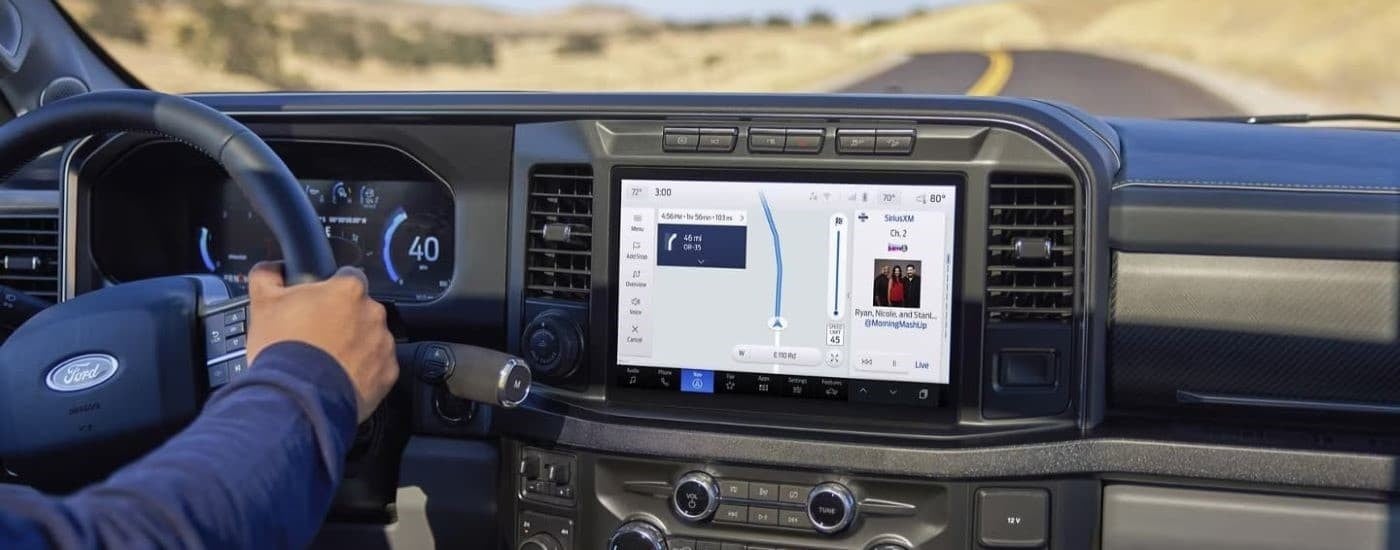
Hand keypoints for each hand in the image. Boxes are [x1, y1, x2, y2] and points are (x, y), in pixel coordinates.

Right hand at [246, 262, 397, 422]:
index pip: (348, 277)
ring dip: (355, 345)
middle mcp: (373, 313)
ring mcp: (383, 343)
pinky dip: (364, 370)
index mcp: (348, 290)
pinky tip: (340, 377)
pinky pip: (378, 365)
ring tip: (327, 361)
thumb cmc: (282, 350)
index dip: (331, 290)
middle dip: (344, 320)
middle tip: (319, 337)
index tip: (319, 304)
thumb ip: (268, 277)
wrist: (296, 399)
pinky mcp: (388, 372)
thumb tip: (271, 269)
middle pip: (361, 309)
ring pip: (371, 337)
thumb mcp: (262, 305)